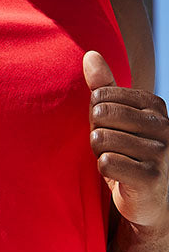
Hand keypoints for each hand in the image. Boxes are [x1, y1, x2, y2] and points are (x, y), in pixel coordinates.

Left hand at [84, 51, 168, 231]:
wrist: (147, 197)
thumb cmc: (126, 150)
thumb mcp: (115, 116)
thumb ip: (103, 86)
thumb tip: (90, 53)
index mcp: (155, 105)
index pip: (100, 96)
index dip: (96, 115)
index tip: (112, 129)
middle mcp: (164, 126)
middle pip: (100, 115)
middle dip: (96, 133)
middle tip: (112, 147)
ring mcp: (161, 153)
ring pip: (100, 139)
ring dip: (100, 152)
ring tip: (117, 159)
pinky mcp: (151, 177)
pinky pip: (106, 163)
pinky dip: (105, 170)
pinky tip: (120, 175)